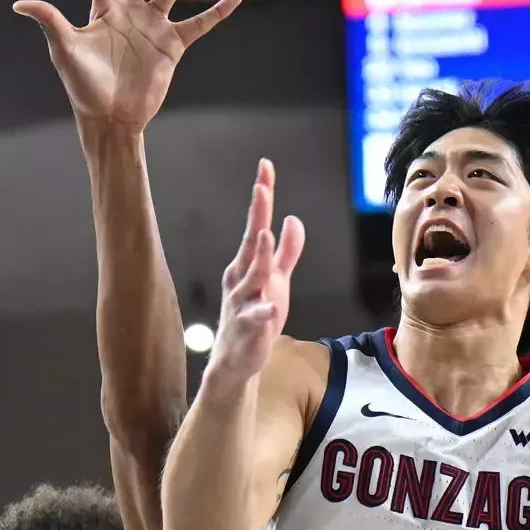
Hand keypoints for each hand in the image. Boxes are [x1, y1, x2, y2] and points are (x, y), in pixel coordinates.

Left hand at [13, 0, 241, 132]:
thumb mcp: (65, 50)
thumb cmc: (84, 88)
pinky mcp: (172, 45)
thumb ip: (50, 21)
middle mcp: (129, 13)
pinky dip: (218, 12)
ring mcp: (152, 27)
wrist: (112, 118)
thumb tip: (20, 3)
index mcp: (103, 11)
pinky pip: (200, 24)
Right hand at [205, 159, 303, 384]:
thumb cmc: (256, 317)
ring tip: (266, 235)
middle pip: (251, 242)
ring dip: (259, 256)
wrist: (237, 361)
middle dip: (257, 215)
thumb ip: (286, 252)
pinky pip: (255, 318)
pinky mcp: (247, 329)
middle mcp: (242, 278)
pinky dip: (262, 311)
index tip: (265, 168)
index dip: (262, 198)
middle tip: (262, 188)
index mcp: (248, 264)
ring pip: (252, 276)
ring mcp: (242, 303)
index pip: (257, 225)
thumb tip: (292, 219)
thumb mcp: (277, 281)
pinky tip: (272, 306)